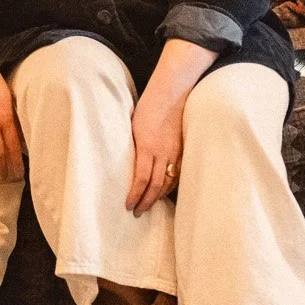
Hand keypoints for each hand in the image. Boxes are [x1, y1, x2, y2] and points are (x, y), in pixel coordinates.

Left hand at [127, 81, 186, 215]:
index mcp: (147, 146)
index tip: (128, 205)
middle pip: (155, 185)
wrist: (171, 92)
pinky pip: (178, 173)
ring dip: (158, 197)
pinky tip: (164, 192)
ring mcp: (175, 151)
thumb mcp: (132, 125)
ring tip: (149, 206)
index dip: (135, 195)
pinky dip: (170, 186)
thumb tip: (121, 160)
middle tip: (137, 212)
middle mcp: (163, 152)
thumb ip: (131, 145)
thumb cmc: (148, 106)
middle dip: (146, 201)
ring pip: (168, 182)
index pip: (141, 178)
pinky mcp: (183, 149)